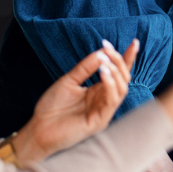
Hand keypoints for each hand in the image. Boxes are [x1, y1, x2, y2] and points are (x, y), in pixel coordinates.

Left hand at [11, 39, 138, 165]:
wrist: (38, 129)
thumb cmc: (52, 107)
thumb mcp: (69, 81)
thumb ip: (86, 68)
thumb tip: (102, 51)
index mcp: (98, 91)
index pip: (118, 73)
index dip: (127, 58)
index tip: (134, 42)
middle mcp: (104, 100)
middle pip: (124, 79)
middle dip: (120, 61)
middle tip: (107, 48)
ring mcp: (103, 111)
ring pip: (122, 89)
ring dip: (116, 72)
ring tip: (104, 61)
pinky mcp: (100, 121)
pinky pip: (112, 101)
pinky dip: (111, 85)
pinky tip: (104, 73)